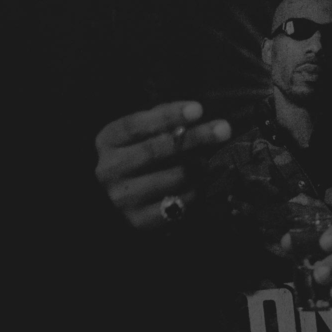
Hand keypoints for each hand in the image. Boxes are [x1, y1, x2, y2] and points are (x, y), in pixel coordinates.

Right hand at [95, 101, 230, 230]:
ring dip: (198, 165)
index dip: (168, 115)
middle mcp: (109, 170)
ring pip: (172, 177)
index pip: (136, 125)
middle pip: (156, 150)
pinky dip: (196, 190)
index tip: (198, 109)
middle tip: (223, 128)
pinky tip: (198, 182)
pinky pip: (179, 204)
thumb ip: (160, 120)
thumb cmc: (135, 157)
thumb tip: (194, 113)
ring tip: (205, 160)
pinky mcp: (139, 222)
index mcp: (108, 141)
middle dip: (194, 137)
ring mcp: (123, 199)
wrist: (114, 202)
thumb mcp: (139, 134)